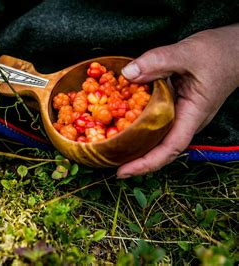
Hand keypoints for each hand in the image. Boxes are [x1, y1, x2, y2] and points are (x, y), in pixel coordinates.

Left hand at [117, 24, 238, 177]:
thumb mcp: (186, 52)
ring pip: (156, 136)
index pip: (170, 148)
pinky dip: (136, 123)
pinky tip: (117, 121)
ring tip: (108, 148)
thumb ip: (157, 61)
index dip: (146, 163)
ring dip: (133, 143)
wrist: (235, 48)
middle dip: (133, 159)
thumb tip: (127, 74)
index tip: (123, 172)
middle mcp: (186, 120)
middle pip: (159, 148)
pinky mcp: (174, 106)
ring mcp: (181, 114)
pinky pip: (154, 120)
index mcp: (192, 114)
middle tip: (105, 161)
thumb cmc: (218, 52)